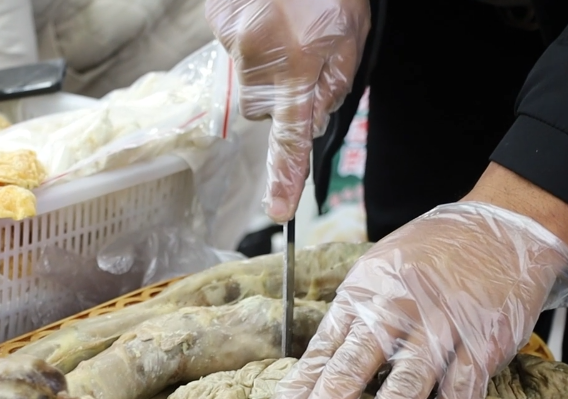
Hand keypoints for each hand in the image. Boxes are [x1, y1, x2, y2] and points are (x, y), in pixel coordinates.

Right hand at [205, 0, 369, 221]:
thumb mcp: (351, 33)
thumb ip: (333, 83)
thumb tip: (312, 119)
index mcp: (297, 65)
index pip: (291, 136)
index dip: (285, 175)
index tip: (279, 210)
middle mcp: (257, 57)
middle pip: (264, 108)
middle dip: (283, 94)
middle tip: (306, 52)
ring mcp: (230, 38)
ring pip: (249, 81)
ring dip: (268, 65)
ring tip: (287, 24)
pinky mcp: (216, 22)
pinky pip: (234, 50)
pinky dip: (251, 38)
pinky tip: (267, 11)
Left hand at [265, 201, 567, 398]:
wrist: (503, 225)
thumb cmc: (433, 252)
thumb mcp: (379, 269)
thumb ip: (354, 316)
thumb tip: (321, 365)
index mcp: (364, 294)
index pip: (323, 352)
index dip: (298, 393)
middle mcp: (396, 310)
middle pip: (352, 371)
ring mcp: (441, 327)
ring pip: (405, 388)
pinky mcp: (483, 341)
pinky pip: (463, 391)